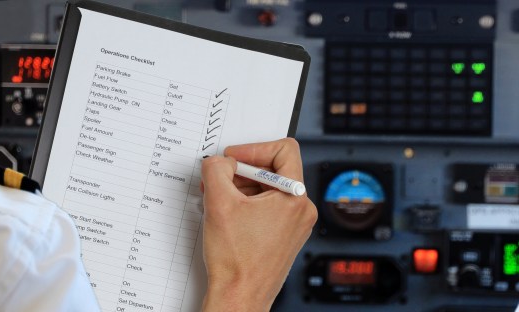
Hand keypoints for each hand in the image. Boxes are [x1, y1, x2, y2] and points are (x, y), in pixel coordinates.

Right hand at [199, 138, 316, 311]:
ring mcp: (295, 224)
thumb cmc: (236, 262)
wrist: (239, 297)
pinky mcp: (285, 235)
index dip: (254, 148)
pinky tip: (228, 215)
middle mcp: (302, 210)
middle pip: (274, 170)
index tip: (233, 159)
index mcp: (296, 198)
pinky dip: (247, 204)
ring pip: (269, 190)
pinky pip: (268, 207)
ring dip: (242, 189)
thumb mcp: (219, 203)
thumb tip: (218, 160)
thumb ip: (217, 170)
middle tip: (219, 179)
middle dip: (242, 172)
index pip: (284, 150)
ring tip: (219, 200)